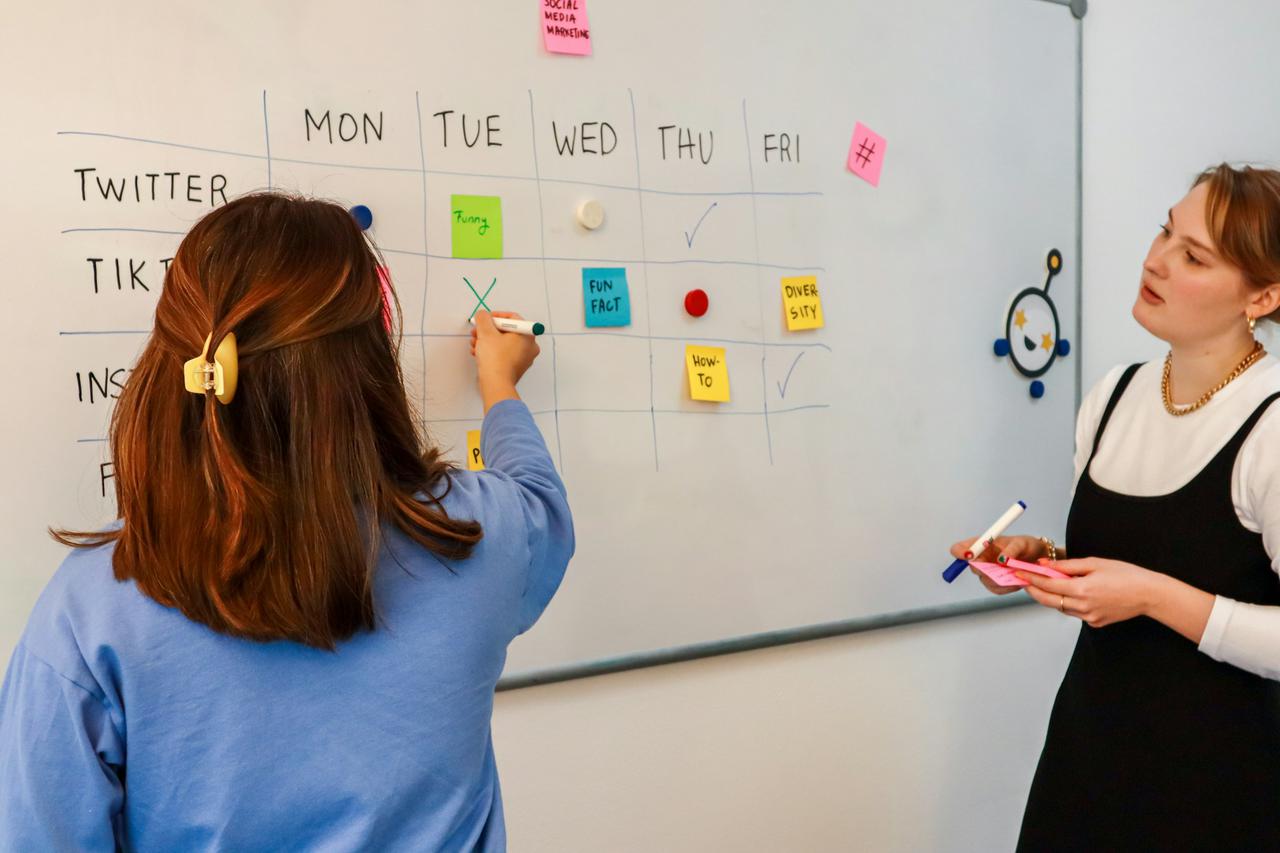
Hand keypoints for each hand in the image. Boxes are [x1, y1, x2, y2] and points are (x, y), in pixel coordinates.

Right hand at [471, 310, 539, 410]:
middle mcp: (529, 346)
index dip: (495, 316)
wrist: (496, 384)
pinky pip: (503, 354)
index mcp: (527, 335)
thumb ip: (483, 318)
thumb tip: (483, 315)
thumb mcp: (486, 332)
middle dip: (488, 330)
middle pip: (507, 331)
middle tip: (477, 331)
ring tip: (475, 343)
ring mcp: (523, 358)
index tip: (485, 319)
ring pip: (503, 343)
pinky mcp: (515, 367)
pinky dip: (491, 351)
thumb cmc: (496, 360)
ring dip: (487, 341)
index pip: (512, 318)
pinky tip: (478, 352)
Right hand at [948, 535, 1049, 595]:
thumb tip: (1002, 560)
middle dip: (986, 569)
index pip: (959, 549)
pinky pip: (995, 589)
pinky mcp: (995, 584)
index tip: (969, 555)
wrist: (1038, 559)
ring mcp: (986, 572)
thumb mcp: (1022, 543)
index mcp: (981, 544)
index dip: (960, 552)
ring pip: (985, 581)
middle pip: (972, 567)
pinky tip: (1017, 582)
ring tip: (1016, 574)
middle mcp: (980, 559)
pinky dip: (1007, 587)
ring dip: (1000, 579)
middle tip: (1001, 568)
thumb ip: (1012, 549)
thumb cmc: (1026, 546)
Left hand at [1016, 557, 1159, 627]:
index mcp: (1082, 590)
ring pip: (1060, 607)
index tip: (1018, 572)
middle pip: (1048, 600)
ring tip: (1042, 583)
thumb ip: (1067, 565)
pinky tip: (1067, 593)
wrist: (1149, 594)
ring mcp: (1089, 617)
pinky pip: (1073, 612)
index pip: (1047, 584)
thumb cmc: (1126, 575)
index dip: (1030, 578)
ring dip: (1049, 596)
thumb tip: (1045, 564)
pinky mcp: (1095, 622)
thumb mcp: (1095, 563)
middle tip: (1023, 580)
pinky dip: (1067, 602)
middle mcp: (1083, 607)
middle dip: (1033, 590)